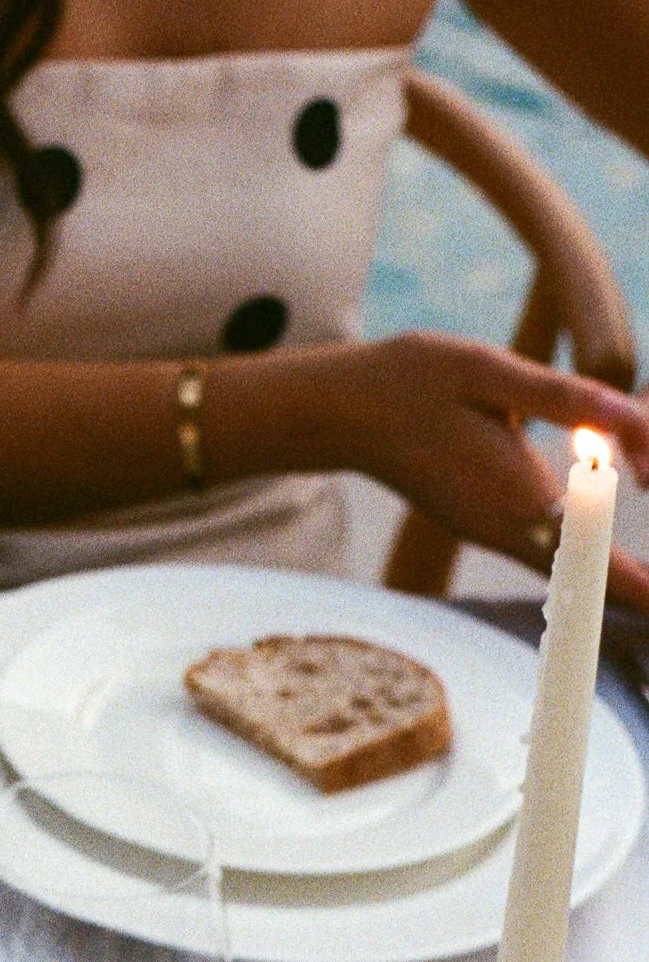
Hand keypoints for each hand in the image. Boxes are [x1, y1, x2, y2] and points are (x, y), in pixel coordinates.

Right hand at [323, 333, 648, 611]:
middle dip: (634, 584)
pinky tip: (598, 533)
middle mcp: (504, 527)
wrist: (342, 414)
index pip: (593, 558)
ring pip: (565, 565)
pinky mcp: (479, 524)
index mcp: (516, 493)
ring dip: (609, 567)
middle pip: (587, 575)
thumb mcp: (492, 372)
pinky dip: (580, 552)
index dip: (637, 589)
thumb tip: (642, 425)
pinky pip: (542, 551)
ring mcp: (488, 532)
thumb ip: (569, 400)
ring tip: (644, 559)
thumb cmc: (413, 383)